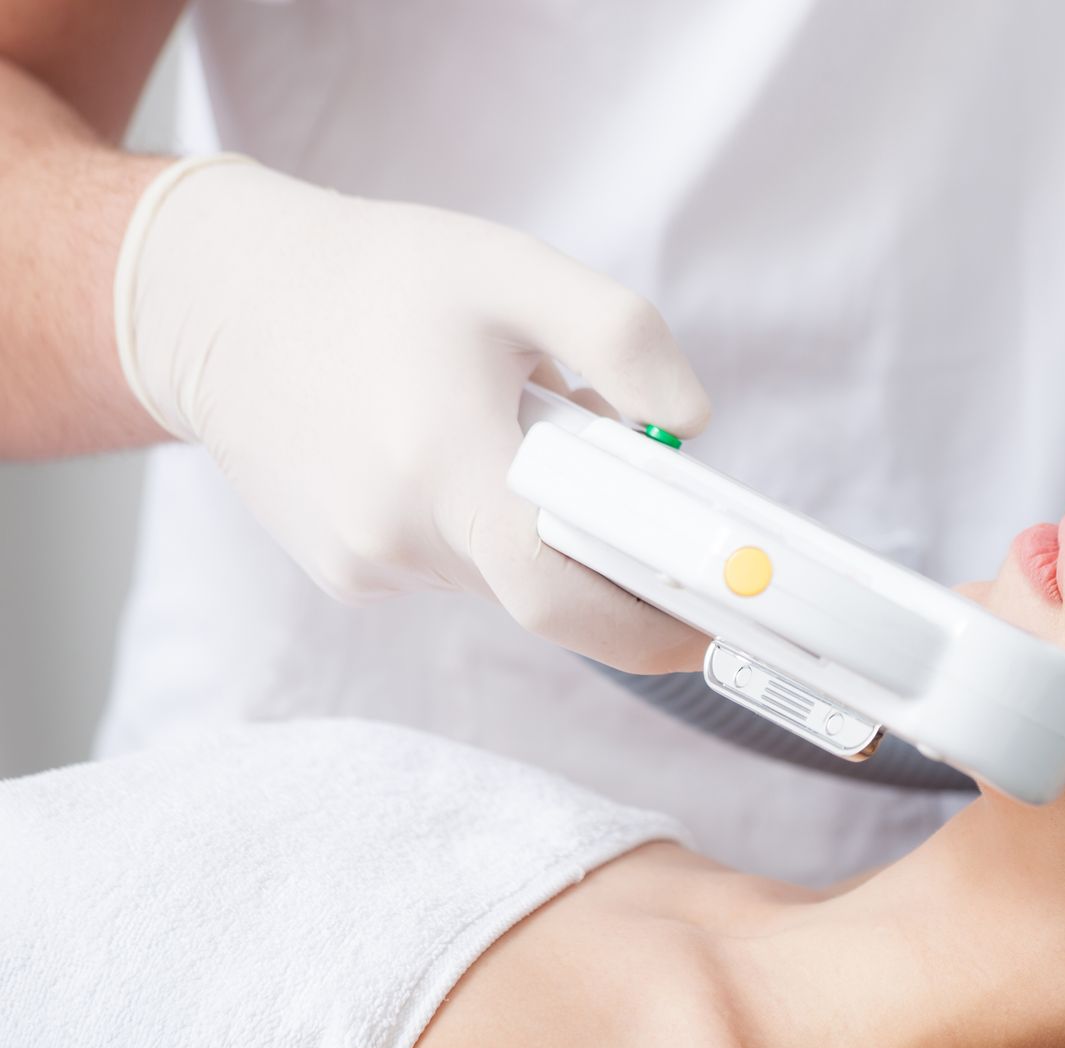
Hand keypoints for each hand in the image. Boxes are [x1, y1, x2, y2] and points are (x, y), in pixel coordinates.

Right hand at [115, 155, 711, 673]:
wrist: (218, 299)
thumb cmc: (376, 277)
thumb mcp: (513, 271)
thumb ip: (622, 339)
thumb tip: (689, 429)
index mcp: (442, 467)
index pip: (561, 598)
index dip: (650, 627)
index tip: (713, 625)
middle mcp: (396, 537)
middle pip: (547, 588)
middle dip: (607, 554)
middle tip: (632, 494)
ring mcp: (364, 565)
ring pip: (503, 578)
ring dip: (540, 529)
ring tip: (511, 432)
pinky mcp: (345, 573)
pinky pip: (454, 569)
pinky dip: (484, 527)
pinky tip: (450, 451)